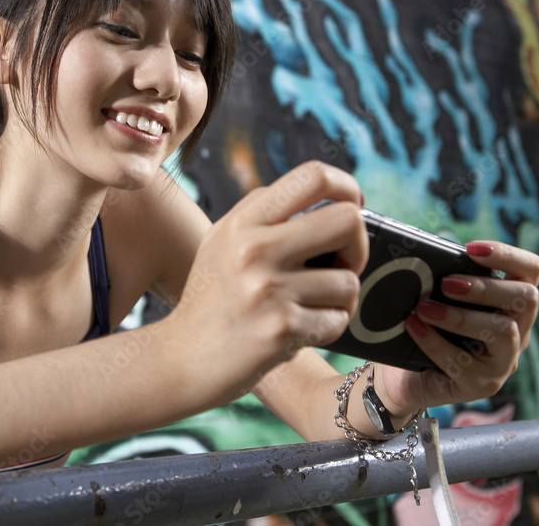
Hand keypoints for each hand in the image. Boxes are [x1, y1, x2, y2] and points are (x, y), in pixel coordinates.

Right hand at [164, 161, 368, 402]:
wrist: (181, 360)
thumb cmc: (210, 302)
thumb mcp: (222, 243)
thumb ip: (264, 217)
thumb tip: (329, 200)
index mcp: (243, 221)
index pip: (314, 177)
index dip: (347, 187)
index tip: (351, 208)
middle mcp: (254, 248)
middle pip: (347, 220)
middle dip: (357, 247)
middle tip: (341, 266)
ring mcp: (267, 288)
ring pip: (348, 281)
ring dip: (340, 300)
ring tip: (309, 308)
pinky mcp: (281, 328)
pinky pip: (338, 319)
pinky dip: (327, 328)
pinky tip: (299, 331)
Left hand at [374, 240, 538, 417]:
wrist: (404, 376)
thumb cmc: (426, 326)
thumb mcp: (439, 298)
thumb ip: (445, 278)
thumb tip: (426, 254)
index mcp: (511, 302)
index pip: (531, 270)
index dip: (508, 254)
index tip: (471, 248)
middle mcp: (518, 330)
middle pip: (526, 298)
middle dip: (485, 287)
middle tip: (446, 283)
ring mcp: (504, 360)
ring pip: (503, 331)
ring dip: (460, 316)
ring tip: (424, 308)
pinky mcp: (483, 385)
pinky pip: (465, 362)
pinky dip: (435, 342)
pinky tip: (414, 326)